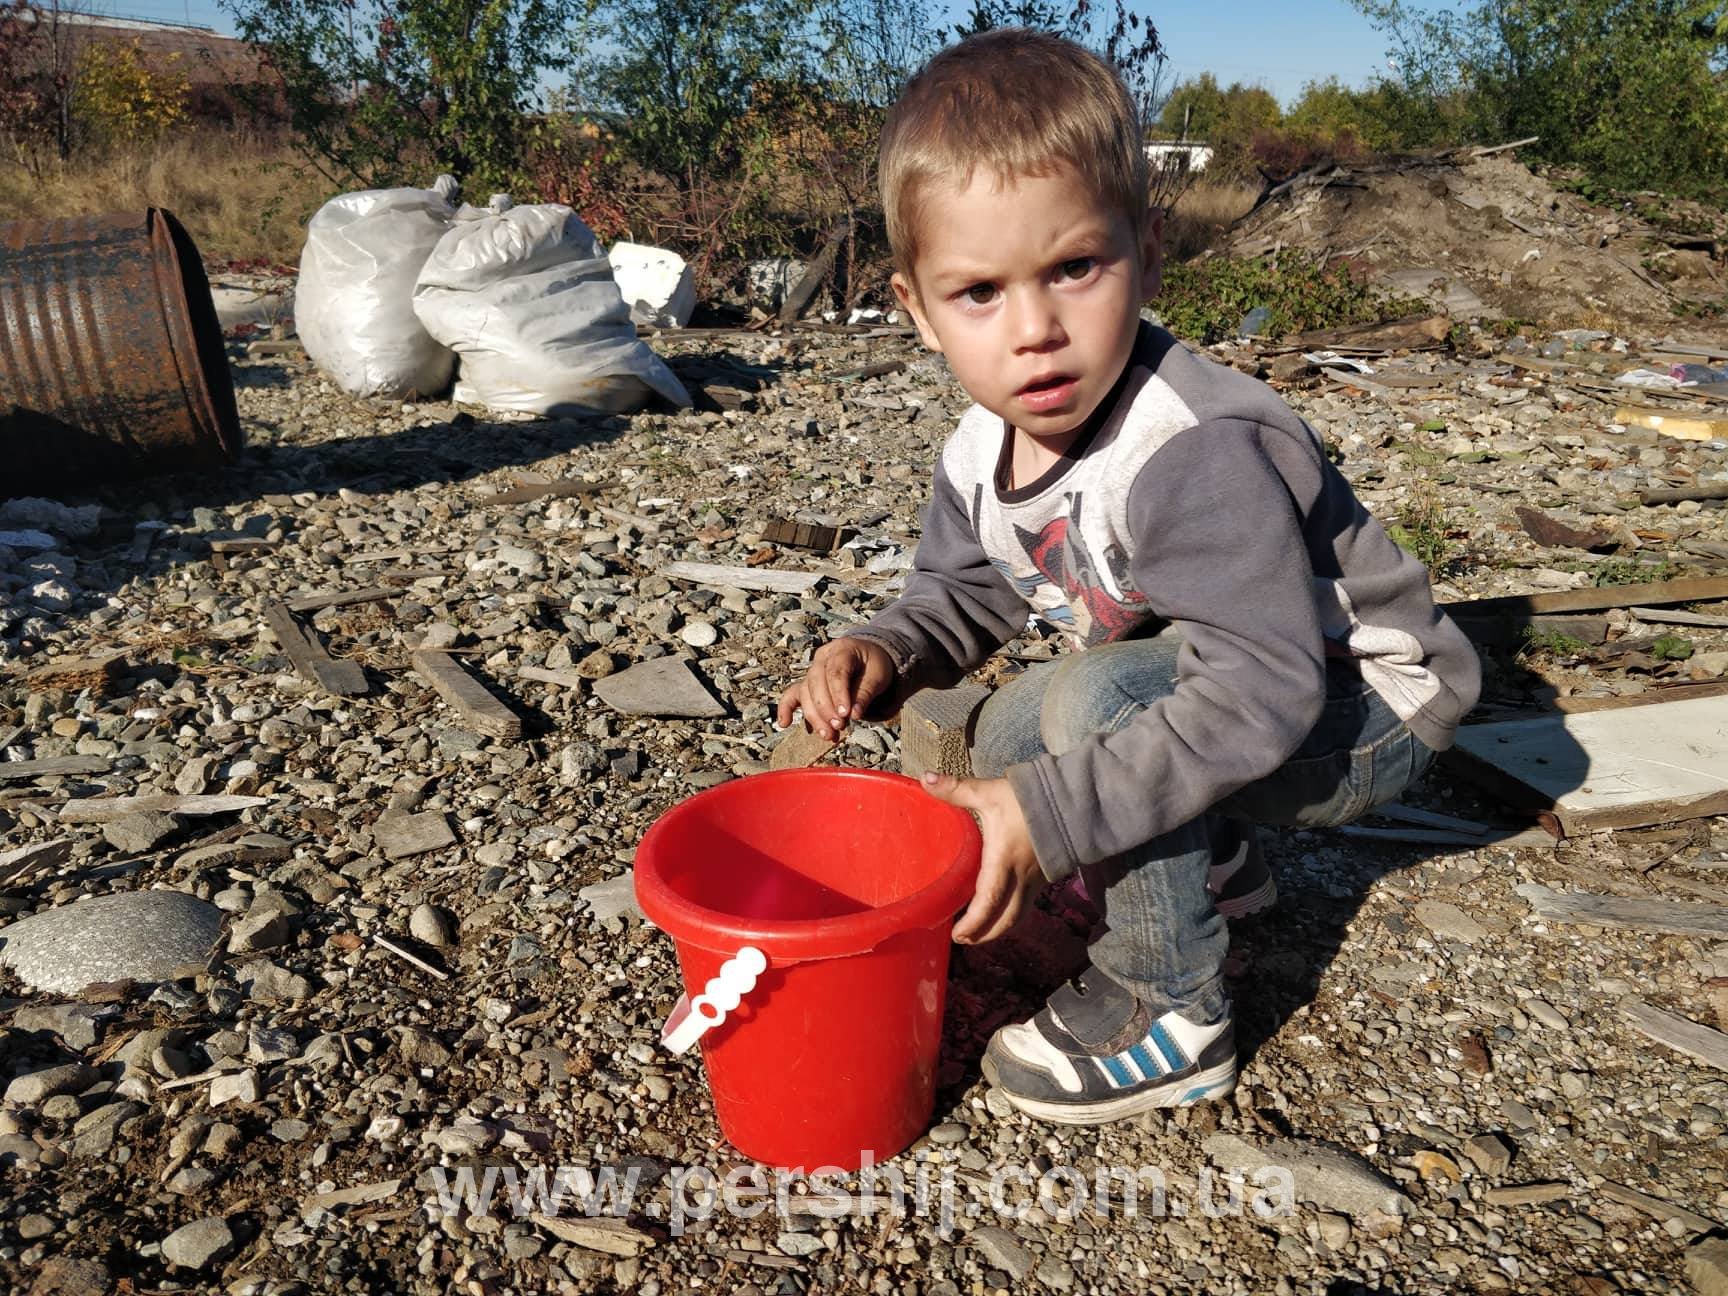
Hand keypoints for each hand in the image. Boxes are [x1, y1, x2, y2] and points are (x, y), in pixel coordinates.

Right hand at [776, 637, 895, 735]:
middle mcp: (822, 658)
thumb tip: (855, 714)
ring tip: (828, 734)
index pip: (835, 671)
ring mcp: (812, 670)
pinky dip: (786, 708)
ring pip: (804, 692)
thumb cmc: (873, 666)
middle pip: (815, 682)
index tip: (846, 714)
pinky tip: (784, 723)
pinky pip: (792, 694)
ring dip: (814, 716)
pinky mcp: (806, 683)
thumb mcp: (878, 676)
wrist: (868, 660)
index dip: (839, 694)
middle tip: (839, 726)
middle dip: (826, 708)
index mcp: (842, 649)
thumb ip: (866, 693)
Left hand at [920, 773, 1044, 943]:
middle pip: (1004, 920)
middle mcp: (1021, 877)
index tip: (957, 935)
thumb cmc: (1027, 798)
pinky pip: (1025, 904)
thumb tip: (924, 779)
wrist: (1071, 800)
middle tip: (963, 941)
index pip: (988, 902)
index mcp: (1003, 861)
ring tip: (979, 933)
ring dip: (998, 928)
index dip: (973, 924)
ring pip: (1017, 916)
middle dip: (984, 935)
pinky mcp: (1044, 877)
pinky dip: (1010, 914)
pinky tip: (1000, 910)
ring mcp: (1035, 880)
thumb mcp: (989, 792)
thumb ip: (957, 789)